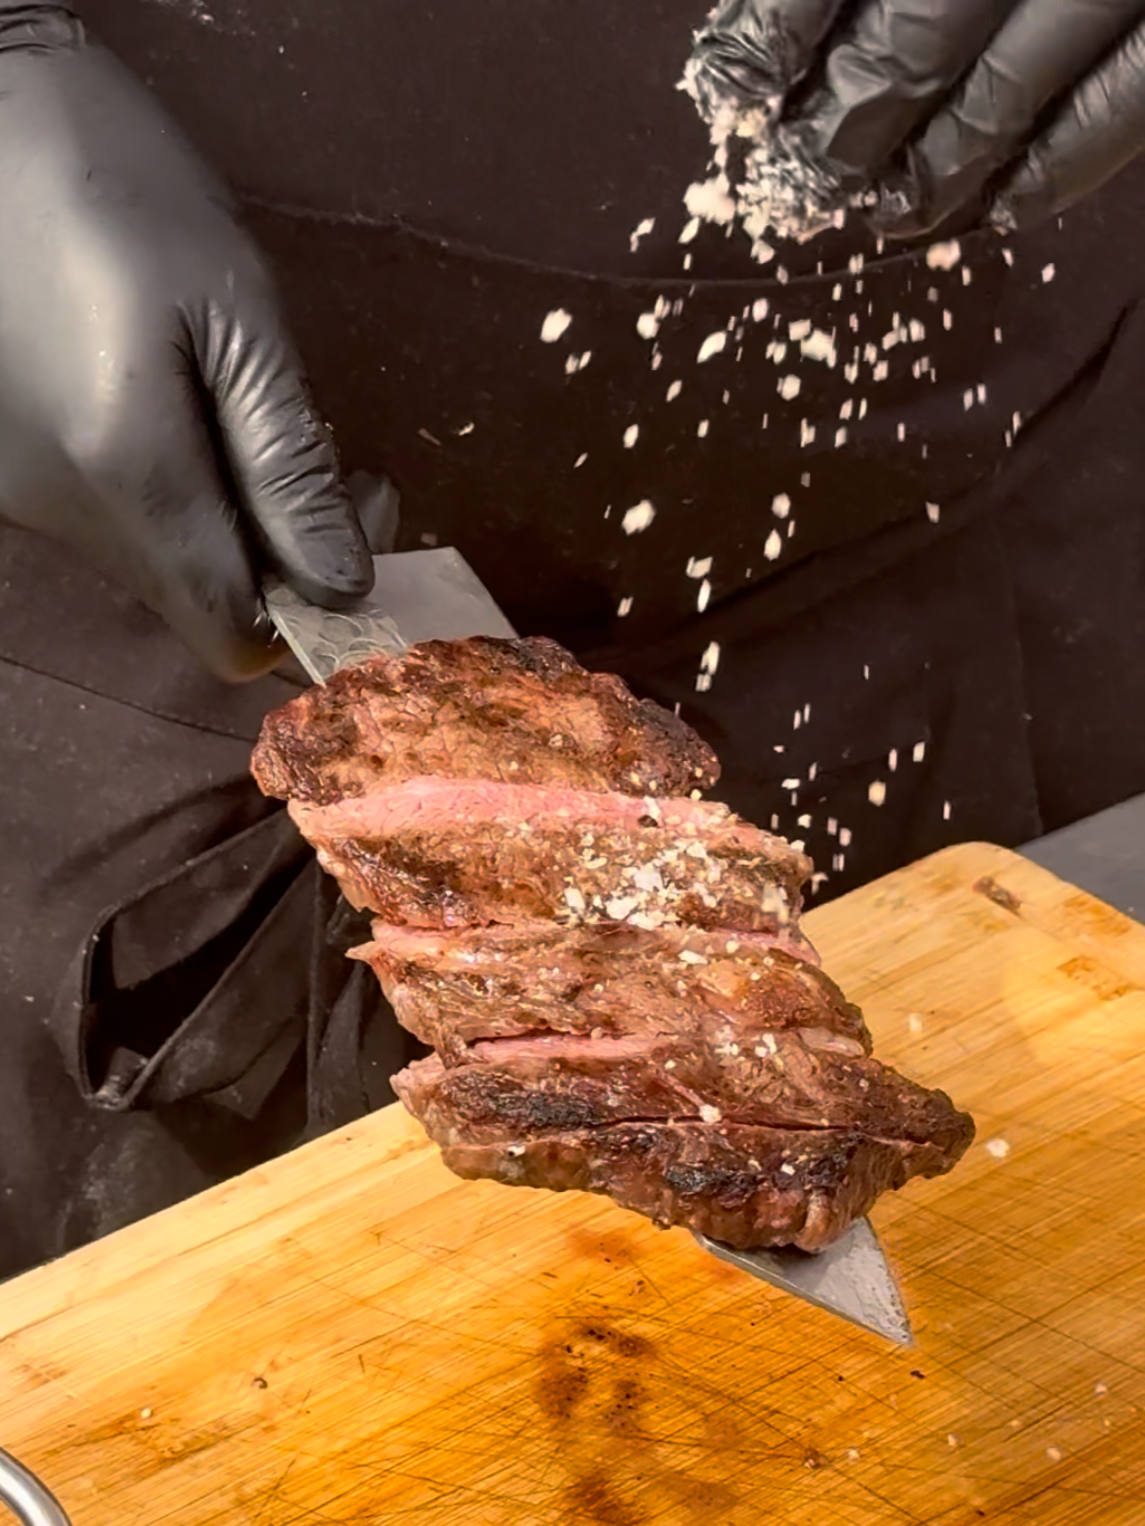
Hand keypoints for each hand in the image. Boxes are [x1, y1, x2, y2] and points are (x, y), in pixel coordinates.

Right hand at [0, 8, 372, 679]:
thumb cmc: (123, 193)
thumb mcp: (238, 314)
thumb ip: (287, 461)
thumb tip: (343, 581)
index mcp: (128, 473)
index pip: (232, 635)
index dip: (310, 611)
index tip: (361, 523)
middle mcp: (66, 511)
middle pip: (201, 604)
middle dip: (284, 555)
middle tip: (334, 458)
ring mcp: (30, 497)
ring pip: (164, 566)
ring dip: (233, 522)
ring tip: (254, 417)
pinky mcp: (14, 475)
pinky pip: (123, 525)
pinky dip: (178, 495)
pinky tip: (189, 411)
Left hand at [687, 1, 1144, 237]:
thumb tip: (766, 17)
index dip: (777, 34)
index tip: (739, 89)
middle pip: (915, 39)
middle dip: (847, 124)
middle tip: (810, 178)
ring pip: (1005, 93)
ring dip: (931, 167)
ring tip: (884, 209)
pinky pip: (1115, 110)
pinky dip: (1049, 172)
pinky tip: (997, 210)